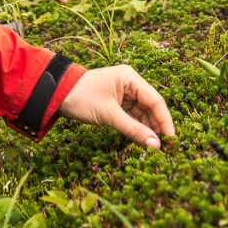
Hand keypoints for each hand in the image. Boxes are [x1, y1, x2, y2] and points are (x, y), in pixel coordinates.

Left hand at [57, 66, 175, 148]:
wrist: (55, 95)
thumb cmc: (80, 98)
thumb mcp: (108, 115)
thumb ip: (133, 130)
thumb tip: (155, 145)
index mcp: (130, 78)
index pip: (156, 101)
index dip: (165, 121)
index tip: (172, 140)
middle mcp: (130, 83)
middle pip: (151, 108)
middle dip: (156, 127)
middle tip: (162, 149)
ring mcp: (124, 93)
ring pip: (142, 114)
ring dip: (146, 130)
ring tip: (152, 148)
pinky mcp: (117, 103)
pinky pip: (132, 117)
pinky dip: (136, 128)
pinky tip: (141, 141)